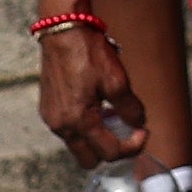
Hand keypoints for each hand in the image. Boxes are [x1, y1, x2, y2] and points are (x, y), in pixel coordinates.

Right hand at [38, 19, 147, 167]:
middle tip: (126, 131)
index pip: (110, 153)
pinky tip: (95, 108)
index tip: (143, 132)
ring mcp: (51, 119)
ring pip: (77, 145)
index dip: (132, 146)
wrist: (63, 32)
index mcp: (79, 121)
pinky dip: (83, 127)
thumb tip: (138, 123)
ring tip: (112, 116)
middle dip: (110, 150)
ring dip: (96, 138)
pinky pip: (68, 131)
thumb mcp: (117, 80)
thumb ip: (129, 108)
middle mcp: (61, 126)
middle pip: (90, 159)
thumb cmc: (89, 54)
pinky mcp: (47, 109)